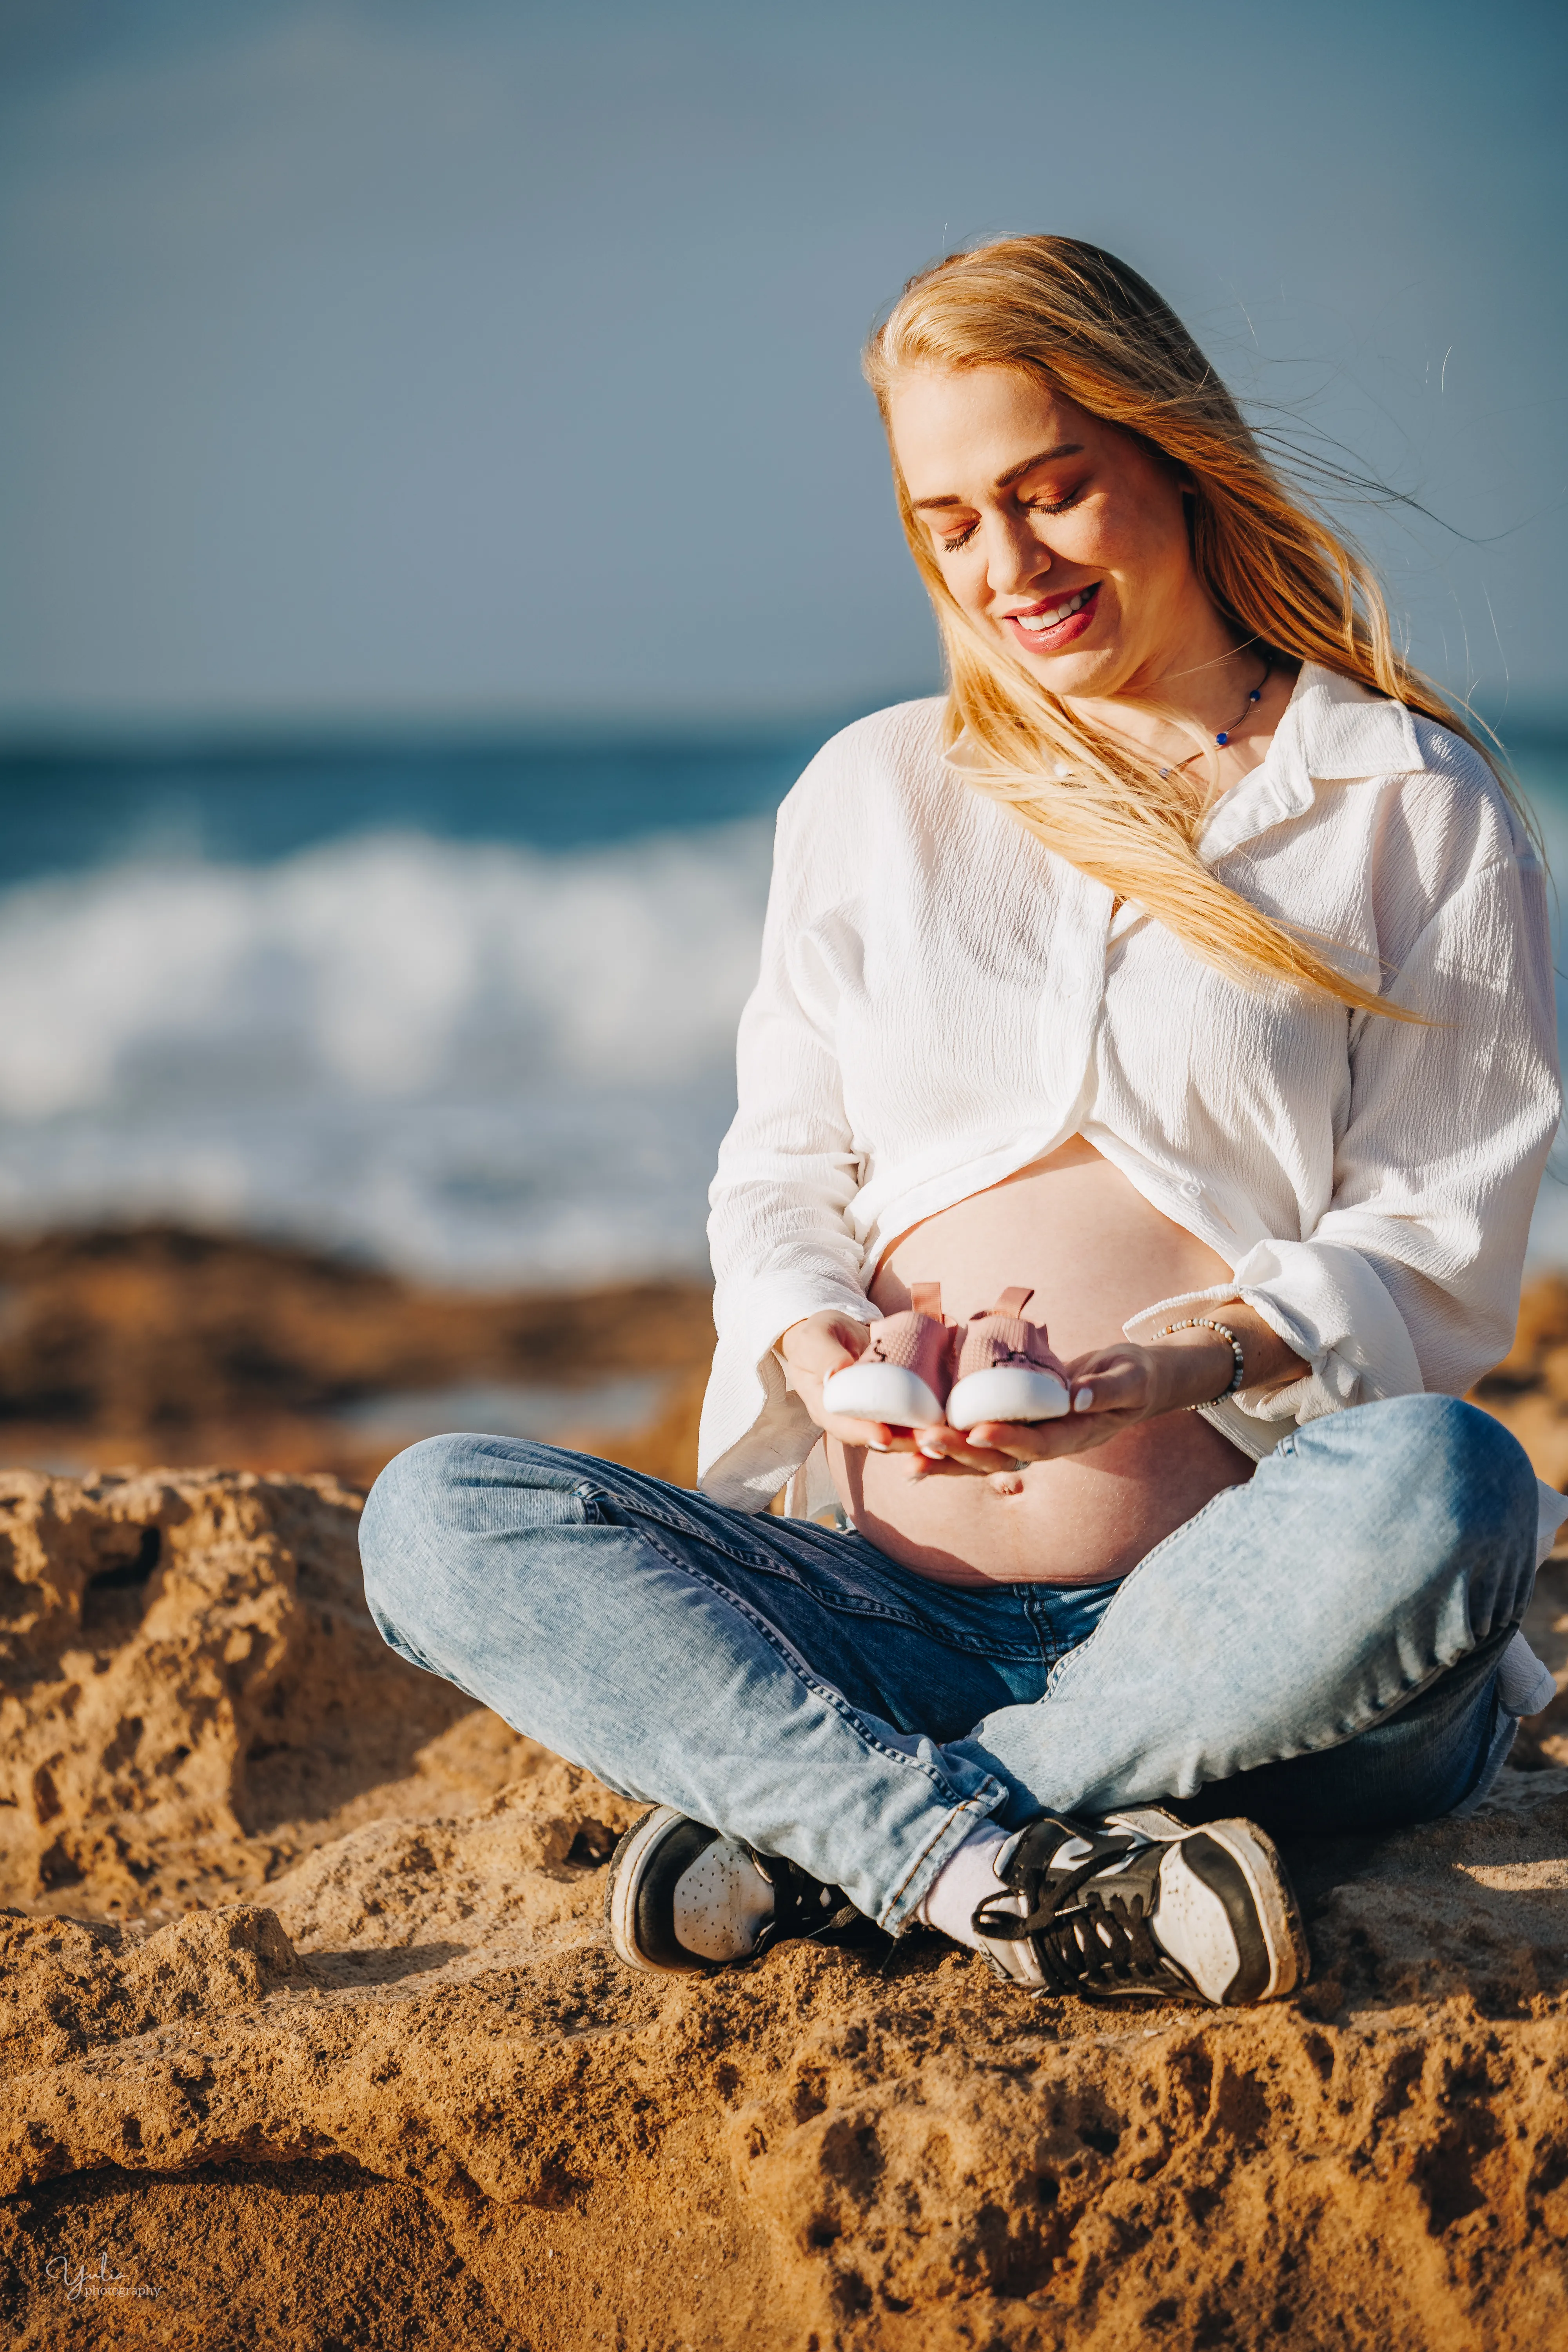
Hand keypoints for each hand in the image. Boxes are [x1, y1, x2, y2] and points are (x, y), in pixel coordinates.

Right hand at [775, 1309, 949, 1460]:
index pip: (844, 1427)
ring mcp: (874, 1414)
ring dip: (920, 1439)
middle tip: (927, 1442)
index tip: (884, 1437)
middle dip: (903, 1443)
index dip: (864, 1433)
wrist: (834, 1333)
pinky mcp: (892, 1406)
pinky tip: (950, 1423)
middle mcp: (851, 1419)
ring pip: (898, 1434)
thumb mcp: (816, 1339)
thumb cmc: (819, 1335)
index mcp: (826, 1408)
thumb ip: (824, 1354)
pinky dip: (927, 1423)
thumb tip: (835, 1373)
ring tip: (944, 1437)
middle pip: (877, 1438)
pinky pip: (909, 1419)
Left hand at [908, 1327, 1254, 1475]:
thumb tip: (1076, 1398)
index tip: (977, 1432)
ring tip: (903, 1450)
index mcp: (1074, 1437)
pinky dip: (948, 1442)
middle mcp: (1045, 1443)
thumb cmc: (1134, 1376)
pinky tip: (912, 1444)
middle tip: (922, 1441)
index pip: (1038, 1445)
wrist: (1131, 1381)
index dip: (1008, 1440)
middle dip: (960, 1453)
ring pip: (980, 1454)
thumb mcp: (1129, 1378)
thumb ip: (1105, 1390)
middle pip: (998, 1458)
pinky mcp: (1014, 1421)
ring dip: (943, 1455)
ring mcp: (1028, 1435)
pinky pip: (978, 1437)